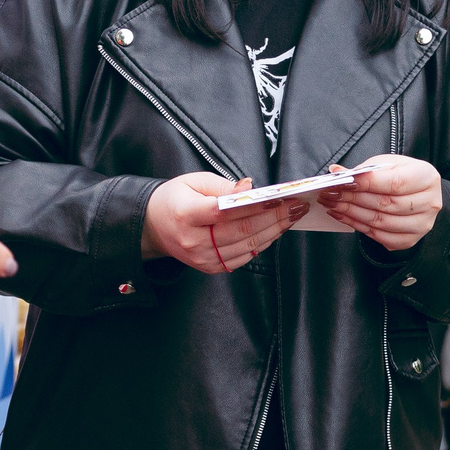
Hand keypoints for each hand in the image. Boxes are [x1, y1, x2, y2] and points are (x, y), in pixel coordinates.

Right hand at [142, 172, 308, 272]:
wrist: (153, 227)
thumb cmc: (175, 200)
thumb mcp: (193, 182)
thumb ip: (222, 186)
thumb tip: (249, 188)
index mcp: (187, 214)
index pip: (225, 211)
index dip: (255, 205)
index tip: (278, 198)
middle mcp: (194, 240)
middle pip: (242, 230)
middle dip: (273, 218)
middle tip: (296, 207)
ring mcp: (203, 257)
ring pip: (247, 246)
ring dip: (273, 231)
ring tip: (291, 217)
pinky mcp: (210, 267)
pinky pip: (243, 257)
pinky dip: (262, 244)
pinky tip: (275, 231)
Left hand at [320, 155, 442, 251]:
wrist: (418, 194)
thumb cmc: (403, 176)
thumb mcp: (388, 165)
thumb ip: (365, 170)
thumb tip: (337, 173)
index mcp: (426, 177)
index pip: (395, 183)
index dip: (367, 183)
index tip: (343, 182)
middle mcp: (429, 203)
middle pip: (386, 204)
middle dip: (353, 199)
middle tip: (330, 194)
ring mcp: (421, 224)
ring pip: (381, 222)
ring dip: (352, 214)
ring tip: (332, 205)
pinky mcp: (410, 239)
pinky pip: (380, 237)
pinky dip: (358, 227)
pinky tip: (344, 217)